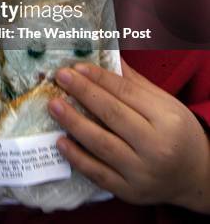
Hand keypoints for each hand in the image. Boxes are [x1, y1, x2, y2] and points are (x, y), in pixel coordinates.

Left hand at [48, 59, 209, 212]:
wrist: (195, 175)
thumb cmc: (177, 132)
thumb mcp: (165, 103)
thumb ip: (134, 83)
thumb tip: (107, 56)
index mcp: (166, 119)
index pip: (126, 94)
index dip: (100, 78)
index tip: (77, 66)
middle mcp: (155, 147)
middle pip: (112, 115)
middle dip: (83, 93)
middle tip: (61, 77)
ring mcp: (142, 172)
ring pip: (101, 145)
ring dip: (73, 123)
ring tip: (54, 105)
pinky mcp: (129, 192)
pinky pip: (98, 174)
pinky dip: (77, 158)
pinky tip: (60, 141)